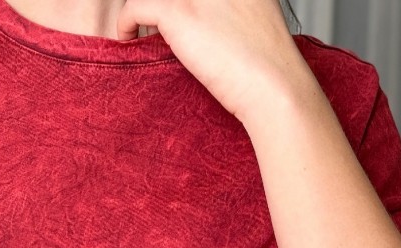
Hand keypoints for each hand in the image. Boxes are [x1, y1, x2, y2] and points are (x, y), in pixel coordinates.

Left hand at [117, 0, 314, 126]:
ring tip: (140, 35)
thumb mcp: (254, 22)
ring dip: (143, 12)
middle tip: (153, 28)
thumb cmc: (267, 70)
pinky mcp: (179, 10)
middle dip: (163, 9)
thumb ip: (231, 12)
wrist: (274, 87)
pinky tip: (128, 39)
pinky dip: (126, 22)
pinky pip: (135, 5)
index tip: (172, 24)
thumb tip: (208, 27)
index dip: (180, 5)